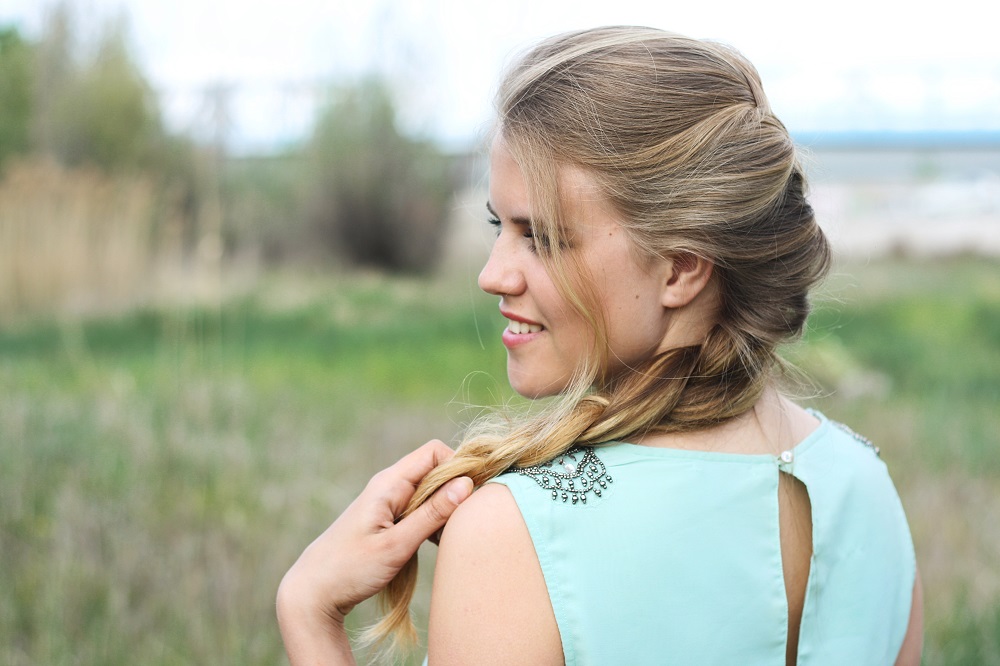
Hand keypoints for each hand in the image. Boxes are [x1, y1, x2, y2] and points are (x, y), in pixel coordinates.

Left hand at [277, 439, 472, 664]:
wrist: (312, 591)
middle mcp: (389, 486)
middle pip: (435, 470)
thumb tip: (467, 484)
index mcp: (389, 483)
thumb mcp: (396, 545)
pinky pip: (420, 509)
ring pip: (430, 492)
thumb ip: (432, 514)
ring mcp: (388, 503)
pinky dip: (433, 522)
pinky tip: (435, 545)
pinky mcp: (388, 520)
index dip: (458, 466)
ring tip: (447, 539)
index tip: (471, 497)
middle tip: (460, 524)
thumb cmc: (350, 568)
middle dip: (454, 491)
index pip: (434, 452)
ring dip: (445, 510)